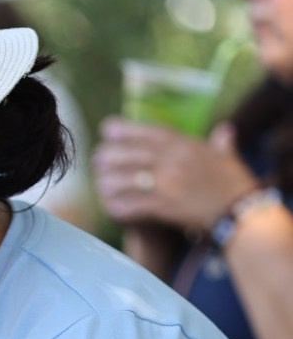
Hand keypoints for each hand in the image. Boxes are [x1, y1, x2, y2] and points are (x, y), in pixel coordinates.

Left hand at [93, 118, 255, 230]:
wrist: (241, 211)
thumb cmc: (236, 184)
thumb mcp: (228, 157)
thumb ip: (221, 142)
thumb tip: (224, 130)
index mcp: (186, 145)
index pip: (150, 132)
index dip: (126, 129)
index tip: (107, 128)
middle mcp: (174, 160)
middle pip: (133, 153)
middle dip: (112, 155)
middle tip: (97, 157)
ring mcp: (168, 183)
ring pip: (129, 178)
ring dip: (110, 180)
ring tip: (99, 182)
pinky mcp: (165, 206)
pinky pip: (135, 204)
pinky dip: (121, 206)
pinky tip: (110, 207)